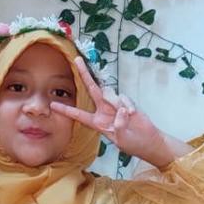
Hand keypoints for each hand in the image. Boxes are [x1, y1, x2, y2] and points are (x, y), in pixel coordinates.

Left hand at [51, 57, 179, 166]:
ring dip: (117, 102)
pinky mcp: (127, 103)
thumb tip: (120, 110)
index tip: (53, 105)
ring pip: (110, 94)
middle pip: (92, 89)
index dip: (67, 110)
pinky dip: (128, 106)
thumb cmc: (133, 143)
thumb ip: (118, 126)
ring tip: (127, 116)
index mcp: (98, 123)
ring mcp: (115, 106)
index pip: (80, 115)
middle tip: (77, 60)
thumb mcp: (121, 139)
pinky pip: (124, 98)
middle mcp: (104, 111)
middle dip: (84, 75)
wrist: (149, 142)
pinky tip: (133, 115)